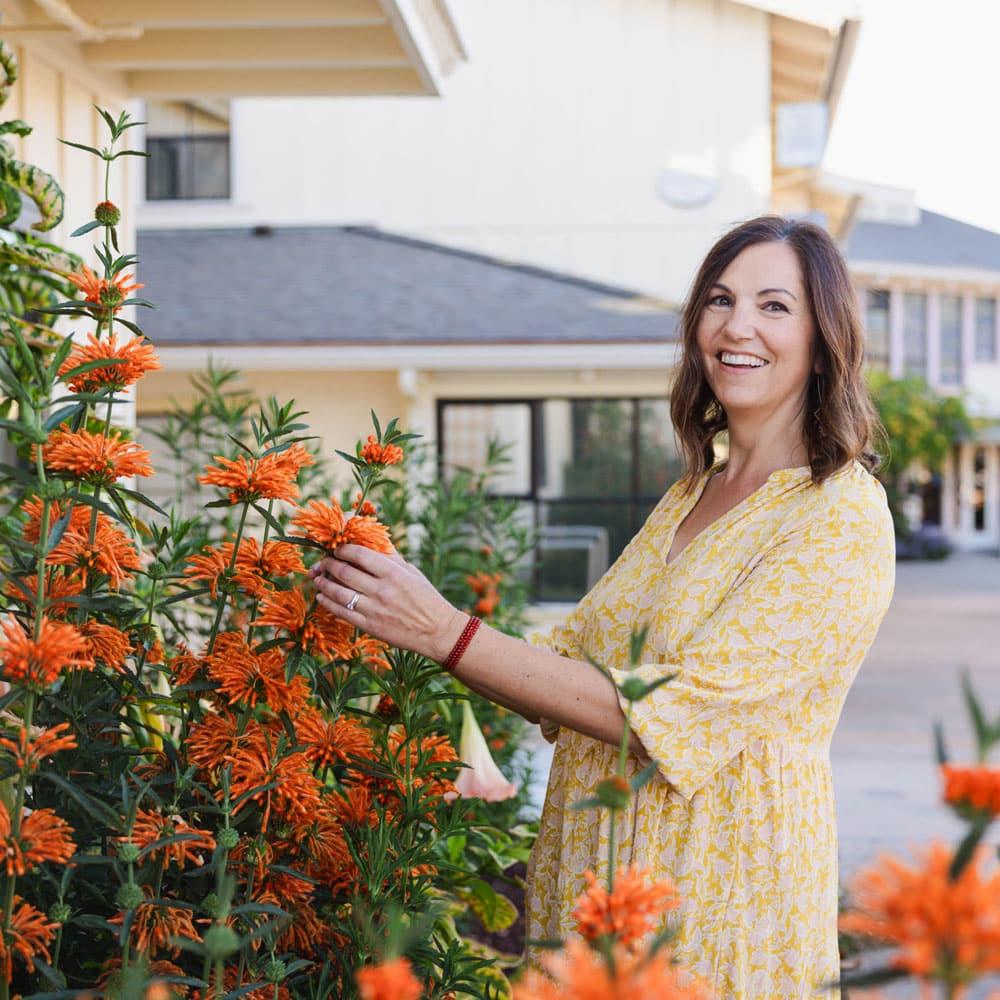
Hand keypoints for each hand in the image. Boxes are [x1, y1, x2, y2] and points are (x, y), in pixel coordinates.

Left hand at [308, 545, 466, 662]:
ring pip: (337, 592)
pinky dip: (327, 602)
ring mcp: (374, 609)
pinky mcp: (370, 626)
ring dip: (323, 583)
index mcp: (394, 573)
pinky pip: (341, 612)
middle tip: (324, 562)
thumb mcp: (411, 572)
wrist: (437, 631)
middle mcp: (382, 590)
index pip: (359, 554)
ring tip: (318, 578)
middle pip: (344, 571)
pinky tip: (322, 597)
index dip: (342, 549)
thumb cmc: (426, 597)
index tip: (337, 549)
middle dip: (328, 564)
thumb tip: (369, 540)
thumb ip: (390, 557)